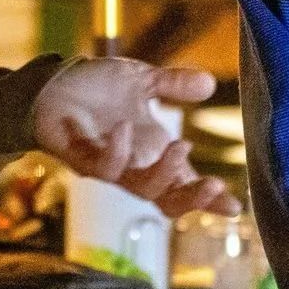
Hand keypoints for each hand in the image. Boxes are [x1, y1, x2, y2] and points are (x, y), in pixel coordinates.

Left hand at [32, 57, 240, 218]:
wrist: (53, 83)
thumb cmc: (97, 88)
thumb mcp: (142, 80)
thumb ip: (173, 84)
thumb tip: (209, 84)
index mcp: (154, 153)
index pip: (186, 183)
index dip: (209, 200)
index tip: (235, 208)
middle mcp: (135, 166)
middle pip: (167, 202)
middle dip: (193, 198)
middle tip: (214, 185)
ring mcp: (110, 166)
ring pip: (141, 190)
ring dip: (163, 174)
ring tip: (180, 146)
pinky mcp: (82, 159)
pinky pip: (102, 169)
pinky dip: (117, 152)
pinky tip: (123, 130)